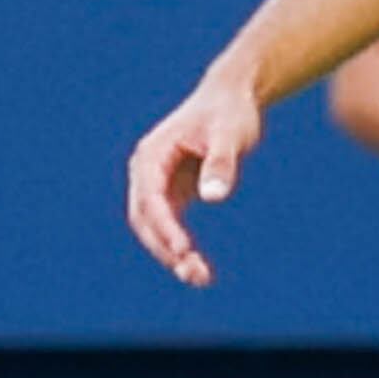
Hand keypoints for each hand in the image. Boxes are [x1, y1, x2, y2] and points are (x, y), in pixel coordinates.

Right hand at [128, 65, 266, 286]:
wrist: (232, 99)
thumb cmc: (231, 112)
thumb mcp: (231, 133)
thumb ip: (222, 162)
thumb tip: (213, 196)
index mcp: (152, 154)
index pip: (150, 197)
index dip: (165, 226)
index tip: (183, 249)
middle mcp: (146, 171)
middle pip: (145, 218)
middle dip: (166, 248)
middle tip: (195, 274)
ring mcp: (156, 183)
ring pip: (154, 228)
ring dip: (171, 254)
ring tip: (200, 278)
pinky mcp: (172, 193)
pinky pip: (169, 226)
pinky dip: (180, 247)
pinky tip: (198, 267)